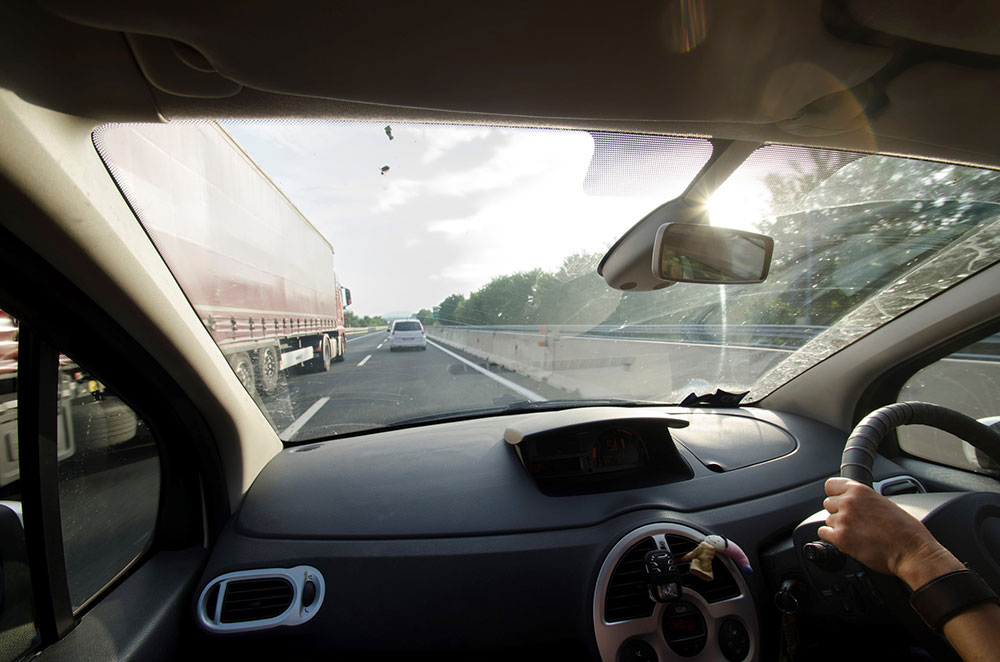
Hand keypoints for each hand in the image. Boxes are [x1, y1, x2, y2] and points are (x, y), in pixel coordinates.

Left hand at [817, 477, 961, 588]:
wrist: (912, 551)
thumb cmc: (905, 530)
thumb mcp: (884, 503)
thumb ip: (864, 499)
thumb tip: (853, 501)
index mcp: (859, 490)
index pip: (830, 486)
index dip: (836, 495)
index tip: (840, 501)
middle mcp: (849, 502)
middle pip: (828, 504)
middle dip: (838, 513)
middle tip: (855, 522)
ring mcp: (843, 520)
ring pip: (828, 520)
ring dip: (839, 527)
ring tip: (858, 534)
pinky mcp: (841, 538)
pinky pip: (824, 534)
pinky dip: (833, 539)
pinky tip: (848, 541)